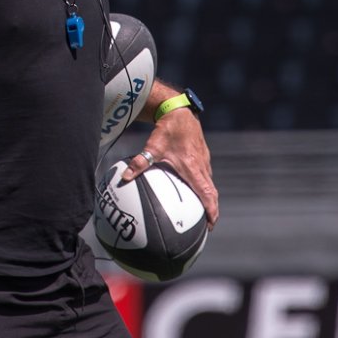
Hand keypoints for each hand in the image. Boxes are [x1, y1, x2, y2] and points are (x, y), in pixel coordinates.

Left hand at [122, 108, 218, 227]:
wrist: (180, 112)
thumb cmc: (168, 130)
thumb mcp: (152, 146)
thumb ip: (140, 162)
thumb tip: (125, 177)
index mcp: (193, 168)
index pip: (206, 193)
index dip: (211, 210)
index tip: (210, 224)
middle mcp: (202, 166)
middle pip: (212, 193)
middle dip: (212, 210)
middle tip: (208, 225)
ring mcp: (204, 161)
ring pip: (210, 184)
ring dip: (209, 198)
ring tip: (203, 212)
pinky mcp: (203, 156)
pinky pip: (206, 175)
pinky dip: (205, 186)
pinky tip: (194, 190)